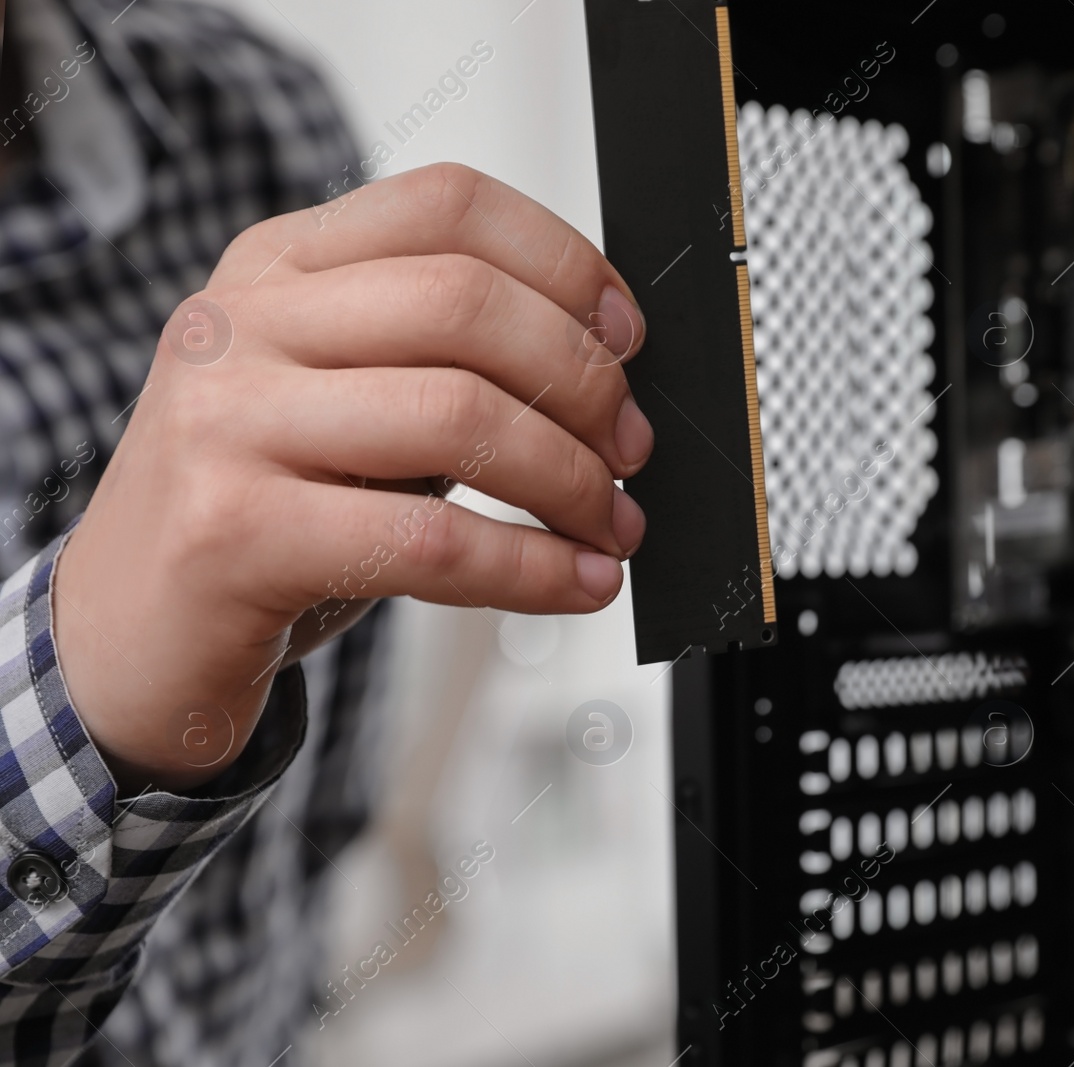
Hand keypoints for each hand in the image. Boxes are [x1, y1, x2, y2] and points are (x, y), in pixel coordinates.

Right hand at [53, 163, 652, 790]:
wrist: (130, 631)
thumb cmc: (264, 508)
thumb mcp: (342, 399)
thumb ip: (439, 359)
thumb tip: (607, 372)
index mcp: (279, 263)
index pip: (447, 205)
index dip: (564, 263)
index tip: (627, 337)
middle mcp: (245, 321)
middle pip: (467, 302)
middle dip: (586, 383)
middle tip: (632, 451)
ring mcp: (227, 420)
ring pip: (460, 416)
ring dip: (573, 481)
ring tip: (612, 525)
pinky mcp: (233, 532)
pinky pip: (431, 541)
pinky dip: (532, 569)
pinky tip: (578, 583)